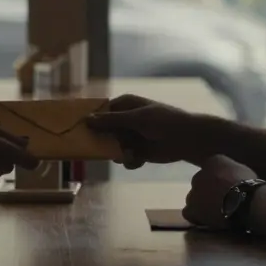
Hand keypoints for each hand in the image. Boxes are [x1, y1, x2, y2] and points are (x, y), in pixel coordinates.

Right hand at [85, 94, 209, 168]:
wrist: (188, 140)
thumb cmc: (164, 121)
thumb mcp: (137, 118)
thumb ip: (112, 120)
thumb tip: (87, 119)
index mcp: (125, 105)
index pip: (101, 111)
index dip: (90, 120)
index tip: (77, 129)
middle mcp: (125, 120)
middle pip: (104, 131)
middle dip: (103, 141)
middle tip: (97, 149)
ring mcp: (131, 137)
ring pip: (113, 147)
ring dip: (119, 153)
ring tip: (130, 153)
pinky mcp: (138, 152)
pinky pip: (125, 158)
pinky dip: (131, 160)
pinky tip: (139, 159)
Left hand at [182, 154, 257, 228]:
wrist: (244, 199)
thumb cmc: (249, 184)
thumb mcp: (243, 170)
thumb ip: (231, 171)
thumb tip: (231, 177)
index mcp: (213, 161)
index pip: (211, 169)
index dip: (218, 180)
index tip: (225, 187)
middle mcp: (199, 174)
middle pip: (200, 183)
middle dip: (208, 190)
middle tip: (220, 200)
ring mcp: (193, 192)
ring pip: (193, 198)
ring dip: (201, 203)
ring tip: (214, 212)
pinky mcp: (192, 209)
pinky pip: (189, 213)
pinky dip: (196, 216)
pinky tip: (205, 220)